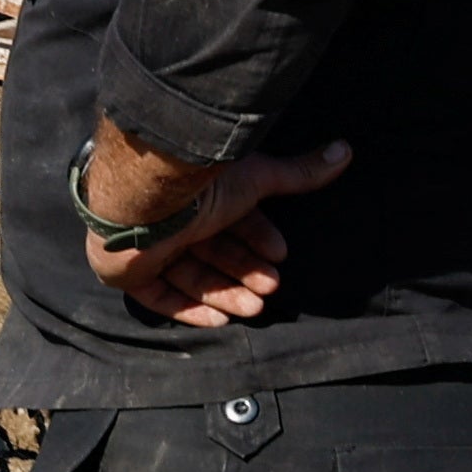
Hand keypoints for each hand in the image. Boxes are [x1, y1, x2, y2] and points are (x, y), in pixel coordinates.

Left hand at [86, 137, 354, 324]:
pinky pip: (158, 297)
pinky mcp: (127, 274)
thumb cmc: (200, 186)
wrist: (144, 201)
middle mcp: (172, 219)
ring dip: (225, 293)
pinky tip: (218, 321)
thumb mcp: (258, 178)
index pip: (232, 221)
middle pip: (213, 252)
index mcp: (199, 195)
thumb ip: (299, 173)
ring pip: (190, 276)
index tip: (281, 254)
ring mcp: (147, 248)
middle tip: (271, 288)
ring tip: (255, 308)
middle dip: (245, 272)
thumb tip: (345, 150)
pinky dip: (188, 309)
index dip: (258, 238)